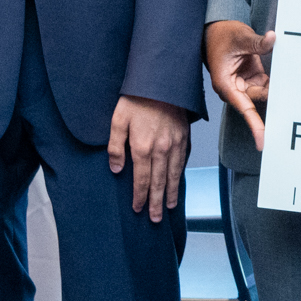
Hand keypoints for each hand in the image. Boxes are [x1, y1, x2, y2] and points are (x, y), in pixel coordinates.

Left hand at [109, 96, 193, 219]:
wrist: (162, 82)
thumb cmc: (136, 99)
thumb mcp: (117, 120)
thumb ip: (115, 146)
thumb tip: (116, 169)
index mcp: (142, 147)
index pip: (141, 179)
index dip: (139, 196)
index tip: (137, 208)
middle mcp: (161, 149)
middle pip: (159, 182)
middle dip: (156, 202)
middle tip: (154, 218)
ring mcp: (175, 144)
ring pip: (173, 175)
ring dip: (170, 193)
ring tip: (168, 207)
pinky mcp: (184, 137)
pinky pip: (182, 162)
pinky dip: (180, 176)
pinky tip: (177, 183)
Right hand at [204, 18, 270, 145]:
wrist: (216, 31)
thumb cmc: (222, 36)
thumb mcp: (240, 37)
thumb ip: (256, 42)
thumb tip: (272, 39)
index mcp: (225, 84)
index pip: (243, 109)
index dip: (255, 126)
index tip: (262, 142)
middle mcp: (233, 89)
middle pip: (257, 101)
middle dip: (270, 95)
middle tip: (285, 93)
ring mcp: (243, 85)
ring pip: (264, 93)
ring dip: (273, 85)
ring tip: (278, 71)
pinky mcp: (251, 79)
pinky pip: (266, 86)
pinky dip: (274, 81)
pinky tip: (282, 75)